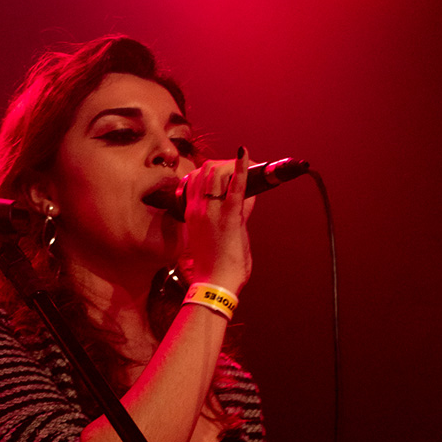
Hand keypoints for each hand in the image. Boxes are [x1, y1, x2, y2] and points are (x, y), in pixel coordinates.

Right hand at [182, 147, 254, 293]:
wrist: (213, 285)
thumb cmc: (214, 268)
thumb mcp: (215, 237)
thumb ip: (233, 216)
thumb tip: (249, 197)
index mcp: (191, 214)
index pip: (195, 181)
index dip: (211, 170)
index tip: (226, 171)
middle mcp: (197, 209)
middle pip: (206, 172)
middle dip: (223, 164)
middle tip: (240, 166)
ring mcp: (211, 212)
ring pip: (217, 173)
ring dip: (232, 165)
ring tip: (246, 164)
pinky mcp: (228, 217)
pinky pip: (235, 187)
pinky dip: (242, 168)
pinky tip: (246, 155)